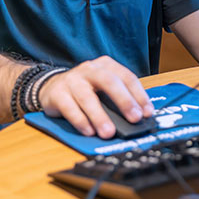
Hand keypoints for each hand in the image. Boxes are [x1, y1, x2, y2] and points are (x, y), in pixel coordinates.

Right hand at [38, 56, 154, 138]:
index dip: (139, 95)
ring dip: (100, 117)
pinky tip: (89, 131)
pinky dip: (80, 121)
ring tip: (109, 133)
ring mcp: (72, 80)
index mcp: (106, 65)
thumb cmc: (85, 89)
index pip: (127, 77)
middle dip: (124, 101)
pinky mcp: (56, 93)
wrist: (51, 87)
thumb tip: (137, 118)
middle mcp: (89, 70)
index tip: (147, 113)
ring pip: (87, 97)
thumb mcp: (103, 88)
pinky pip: (69, 108)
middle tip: (134, 118)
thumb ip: (118, 99)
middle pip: (109, 82)